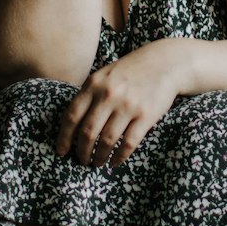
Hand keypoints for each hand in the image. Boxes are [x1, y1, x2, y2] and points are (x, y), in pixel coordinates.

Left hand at [55, 41, 185, 166]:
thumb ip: (89, 94)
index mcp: (94, 84)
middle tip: (81, 160)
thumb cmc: (131, 71)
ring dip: (99, 156)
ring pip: (107, 140)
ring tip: (97, 162)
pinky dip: (119, 156)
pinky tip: (115, 162)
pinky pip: (128, 143)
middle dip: (82, 151)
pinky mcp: (146, 115)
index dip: (64, 137)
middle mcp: (108, 95)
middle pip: (88, 132)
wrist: (165, 62)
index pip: (72, 116)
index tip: (61, 151)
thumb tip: (72, 124)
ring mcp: (128, 105)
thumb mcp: (105, 75)